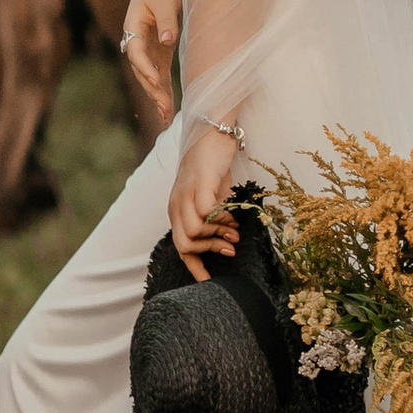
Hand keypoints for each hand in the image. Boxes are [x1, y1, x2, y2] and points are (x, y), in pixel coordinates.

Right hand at [118, 0, 182, 134]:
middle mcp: (136, 43)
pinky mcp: (158, 54)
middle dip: (151, 89)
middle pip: (141, 70)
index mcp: (133, 27)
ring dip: (157, 96)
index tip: (156, 80)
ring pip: (149, 78)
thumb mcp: (165, 0)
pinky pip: (159, 76)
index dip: (145, 67)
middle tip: (163, 107)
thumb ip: (167, 20)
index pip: (136, 51)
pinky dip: (163, 92)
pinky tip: (168, 110)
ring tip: (165, 116)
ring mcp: (147, 50)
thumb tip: (168, 41)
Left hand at [167, 126, 242, 283]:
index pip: (181, 246)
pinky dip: (221, 218)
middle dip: (210, 251)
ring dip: (218, 235)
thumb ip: (214, 217)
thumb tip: (229, 239)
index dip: (194, 267)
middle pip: (184, 244)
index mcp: (177, 210)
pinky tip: (233, 214)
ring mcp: (186, 193)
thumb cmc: (213, 166)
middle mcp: (177, 204)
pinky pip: (205, 212)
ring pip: (193, 232)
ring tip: (235, 231)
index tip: (208, 281)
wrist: (212, 131)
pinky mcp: (200, 183)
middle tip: (231, 248)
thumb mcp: (211, 196)